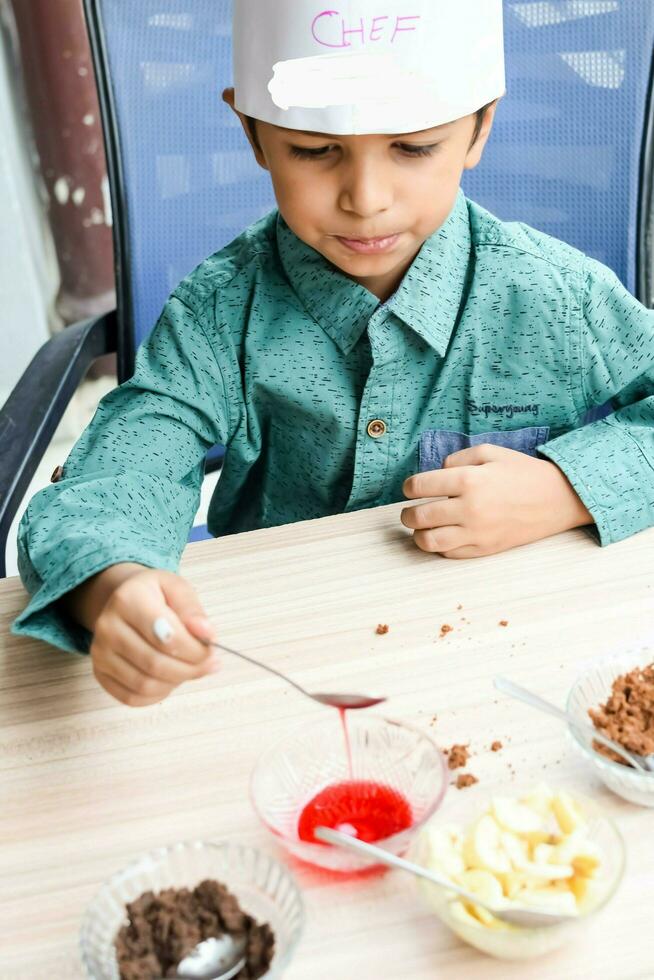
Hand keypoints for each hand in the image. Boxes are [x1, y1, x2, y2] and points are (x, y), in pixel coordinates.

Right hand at [90, 568, 217, 706]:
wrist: (125, 602)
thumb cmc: (155, 595)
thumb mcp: (177, 589)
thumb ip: (193, 611)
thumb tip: (206, 634)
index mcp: (127, 599)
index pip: (165, 635)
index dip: (195, 649)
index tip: (211, 648)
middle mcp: (107, 626)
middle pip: (155, 664)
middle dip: (190, 668)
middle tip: (208, 663)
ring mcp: (100, 653)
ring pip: (145, 685)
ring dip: (176, 682)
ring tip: (190, 668)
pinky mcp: (100, 673)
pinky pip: (132, 698)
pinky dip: (158, 694)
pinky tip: (171, 678)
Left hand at [401, 444, 592, 558]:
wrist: (557, 499)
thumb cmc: (522, 472)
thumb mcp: (490, 452)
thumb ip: (457, 458)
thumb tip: (436, 473)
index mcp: (468, 480)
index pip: (420, 486)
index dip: (408, 487)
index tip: (409, 489)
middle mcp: (469, 509)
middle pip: (419, 517)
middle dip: (407, 515)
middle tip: (409, 512)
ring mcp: (477, 532)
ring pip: (429, 541)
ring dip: (418, 535)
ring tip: (420, 529)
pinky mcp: (485, 549)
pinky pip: (449, 554)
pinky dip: (439, 547)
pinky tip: (442, 537)